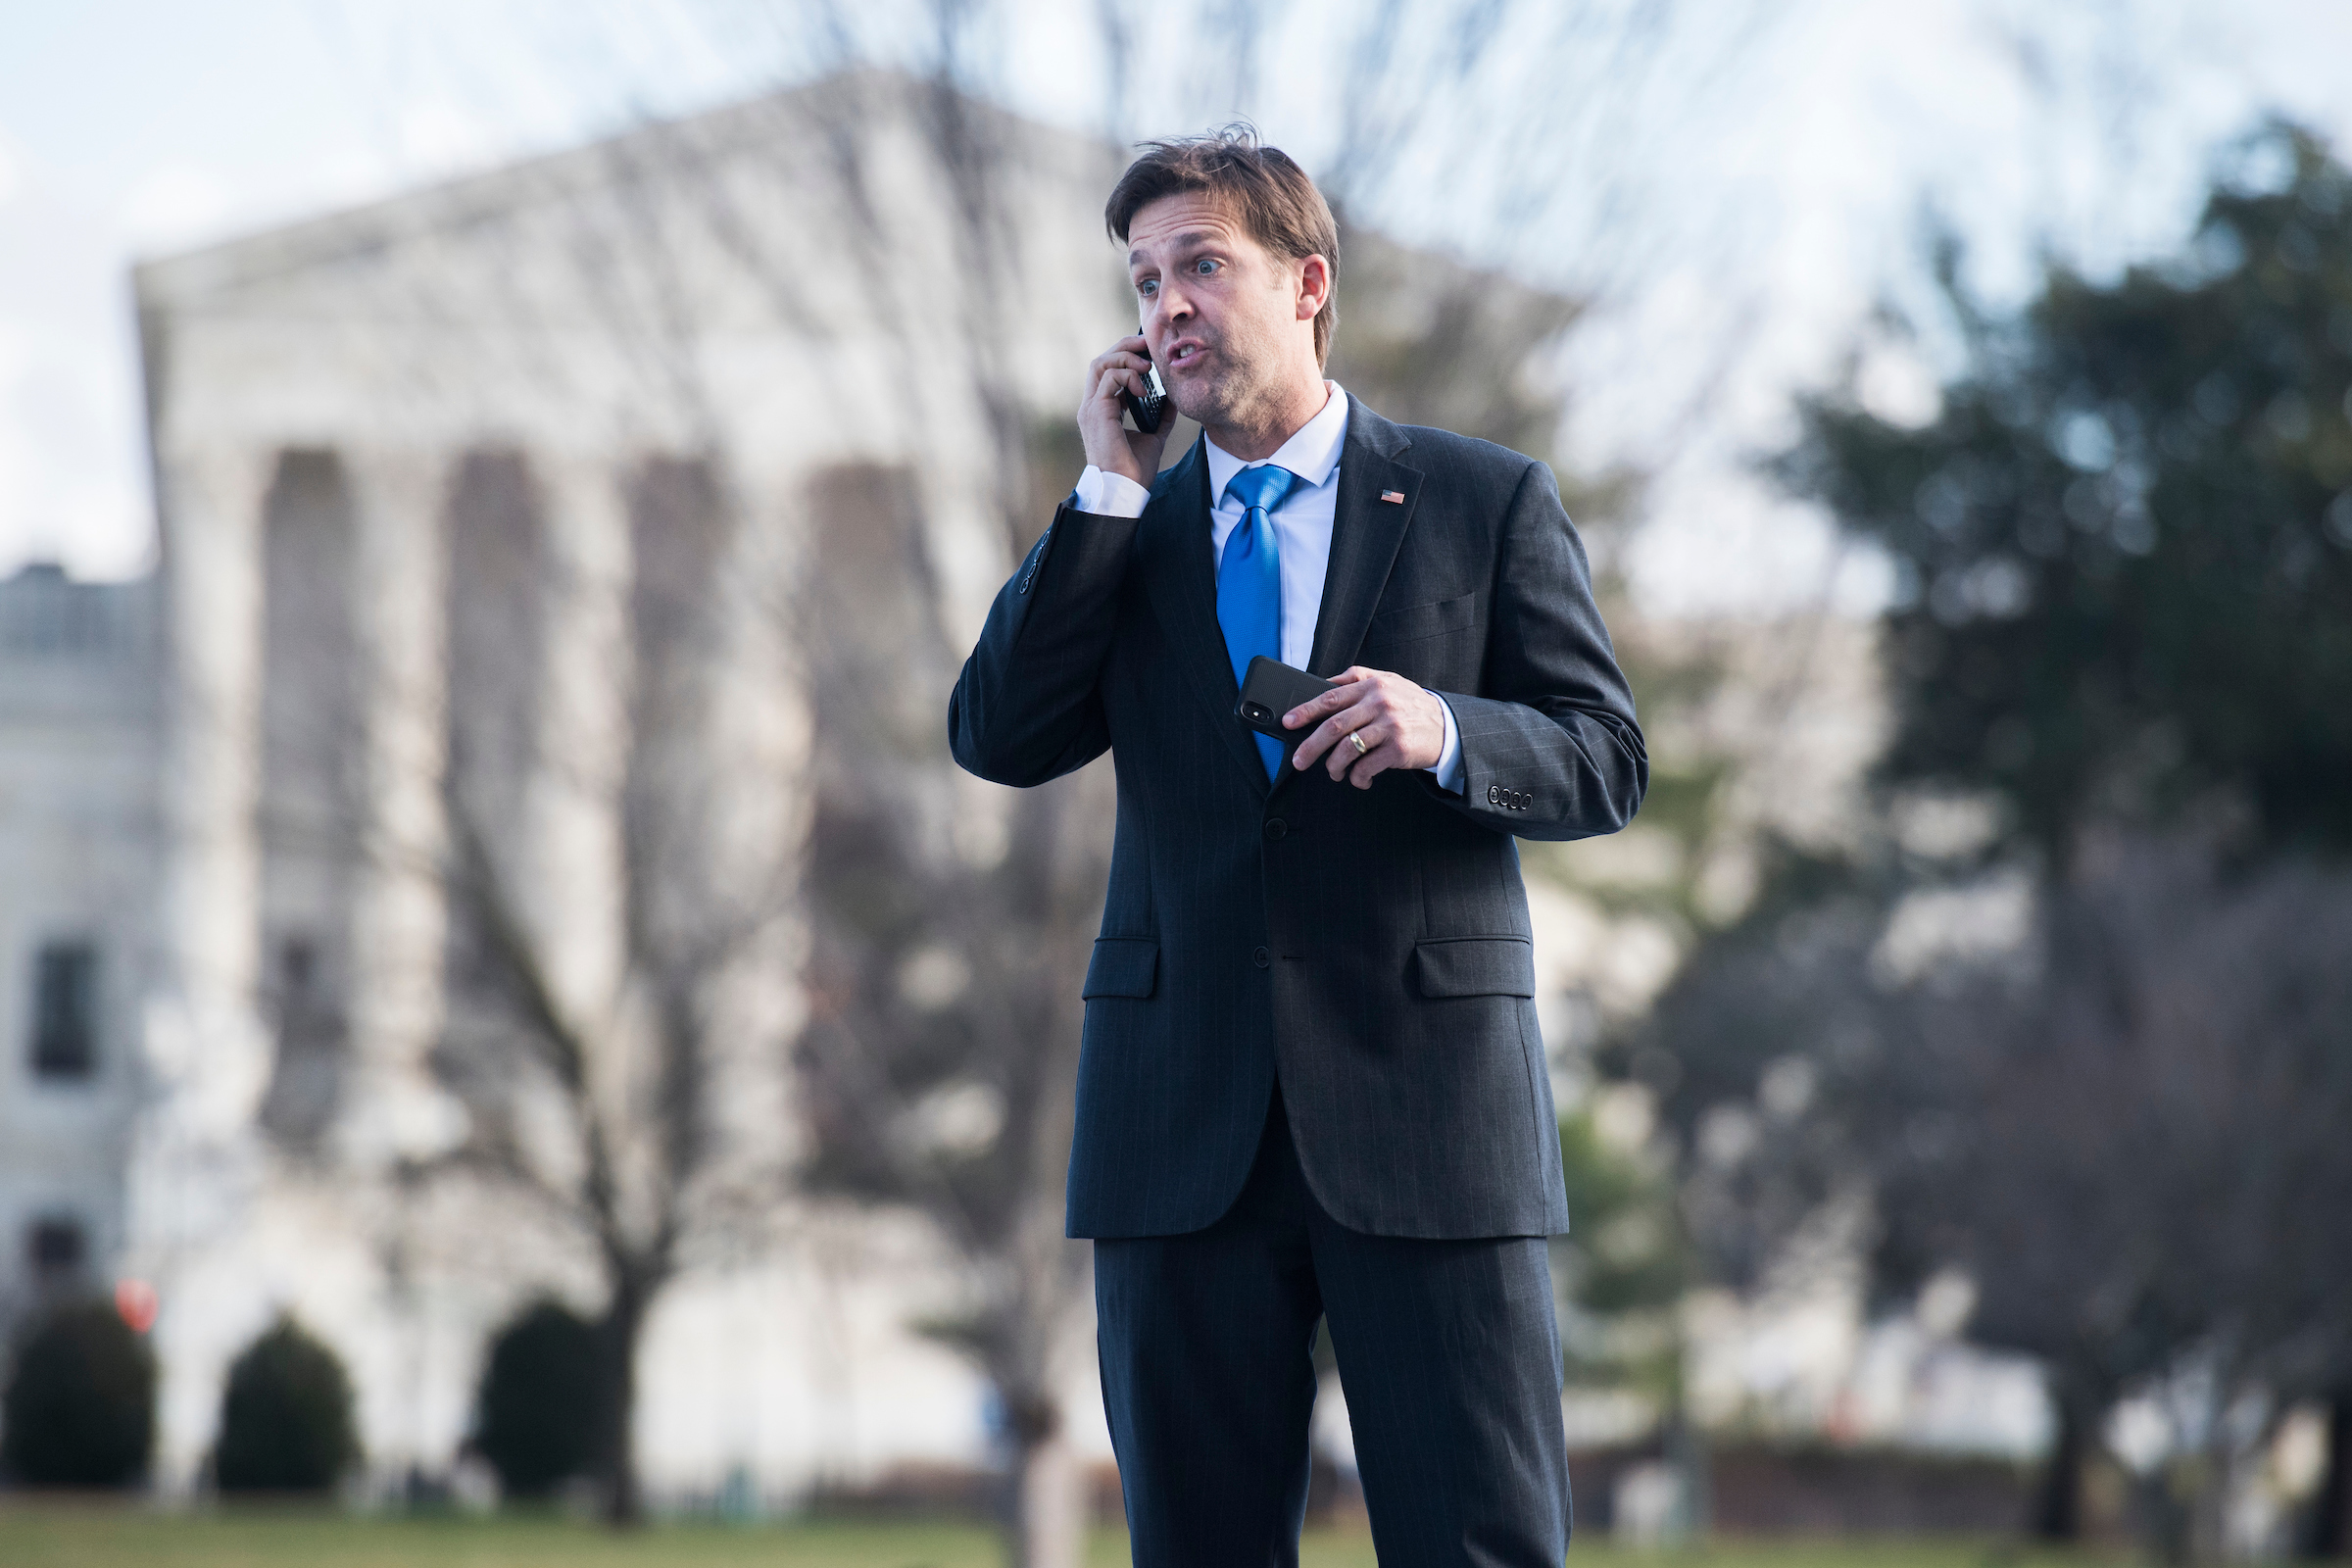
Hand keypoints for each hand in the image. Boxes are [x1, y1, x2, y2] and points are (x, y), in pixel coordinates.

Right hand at [1078, 335, 1170, 488]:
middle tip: (1147, 344)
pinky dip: (1128, 376)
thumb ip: (1160, 416)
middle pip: (1101, 361)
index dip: (1126, 356)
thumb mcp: (1153, 436)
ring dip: (1126, 358)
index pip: (1108, 371)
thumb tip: (1173, 399)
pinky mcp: (1097, 412)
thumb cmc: (1134, 470)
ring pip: (1101, 363)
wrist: (1125, 490)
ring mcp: (1092, 408)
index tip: (1148, 354)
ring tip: (1147, 367)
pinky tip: (1144, 388)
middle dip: (1124, 347)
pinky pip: (1110, 378)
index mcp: (1102, 410)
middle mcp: (1093, 406)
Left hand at [1285, 666, 1447, 787]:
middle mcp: (1380, 703)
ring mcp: (1390, 726)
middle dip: (1311, 746)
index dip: (1305, 711)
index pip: (1330, 697)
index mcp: (1372, 685)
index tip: (1288, 722)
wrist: (1447, 725)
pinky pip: (1367, 767)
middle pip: (1334, 726)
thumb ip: (1357, 678)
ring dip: (1334, 767)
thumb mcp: (1388, 681)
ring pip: (1348, 749)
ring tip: (1334, 773)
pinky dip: (1357, 777)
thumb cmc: (1410, 705)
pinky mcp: (1398, 749)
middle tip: (1299, 761)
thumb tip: (1323, 683)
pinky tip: (1359, 779)